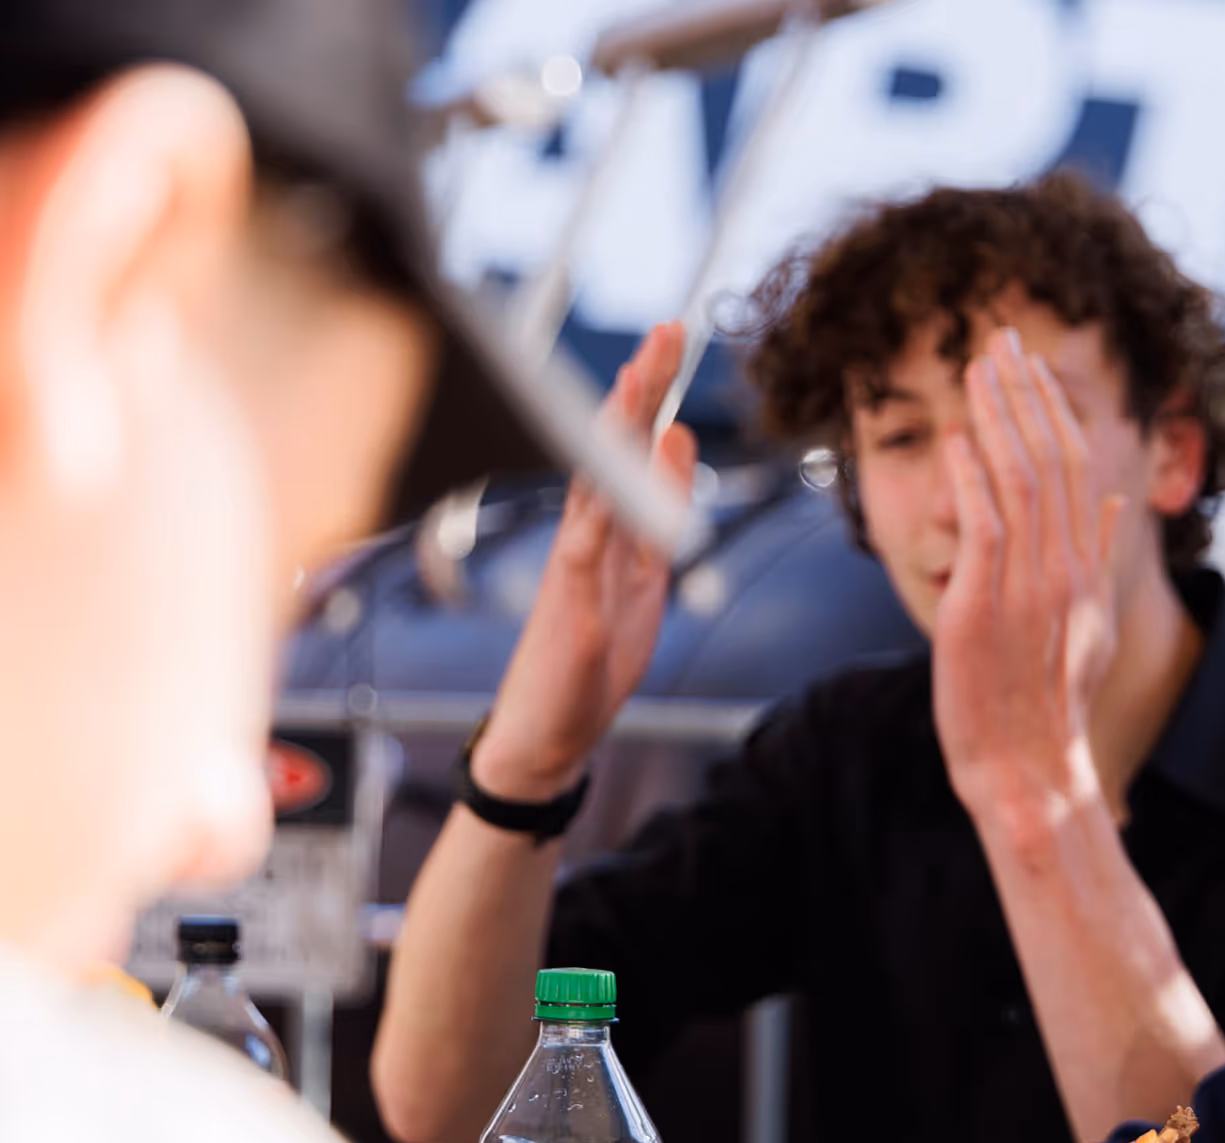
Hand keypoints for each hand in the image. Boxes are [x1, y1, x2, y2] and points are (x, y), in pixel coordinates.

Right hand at [470, 322, 697, 800]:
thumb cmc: (590, 656)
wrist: (547, 732)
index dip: (651, 391)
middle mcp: (584, 535)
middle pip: (609, 447)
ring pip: (594, 484)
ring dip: (617, 432)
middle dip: (640, 387)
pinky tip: (613, 475)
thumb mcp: (646, 572)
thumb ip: (660, 509)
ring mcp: (573, 566)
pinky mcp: (570, 605)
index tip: (672, 337)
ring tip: (638, 378)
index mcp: (607, 527)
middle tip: (667, 330)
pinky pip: (584, 548)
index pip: (628, 446)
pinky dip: (600, 509)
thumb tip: (677, 439)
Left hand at [932, 328, 1127, 821]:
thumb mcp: (1089, 627)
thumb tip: (1108, 504)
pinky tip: (959, 437)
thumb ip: (1099, 559)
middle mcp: (1065, 568)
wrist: (1032, 771)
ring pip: (1019, 480)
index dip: (1048, 409)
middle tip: (999, 338)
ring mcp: (1029, 586)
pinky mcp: (987, 607)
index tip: (1026, 366)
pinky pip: (985, 526)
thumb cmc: (1047, 708)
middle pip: (1050, 457)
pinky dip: (974, 477)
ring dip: (996, 416)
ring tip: (976, 366)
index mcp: (1086, 568)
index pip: (1073, 467)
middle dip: (1023, 391)